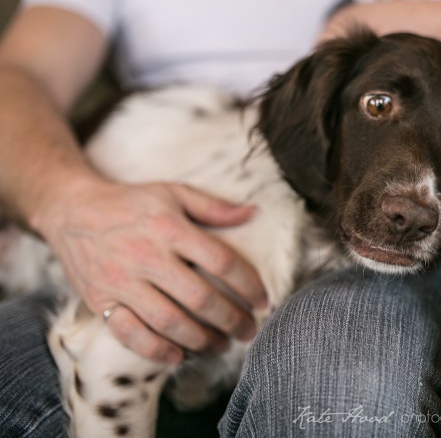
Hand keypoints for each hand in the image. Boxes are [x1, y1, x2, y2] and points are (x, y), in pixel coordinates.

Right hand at [35, 179, 267, 363]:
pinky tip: (179, 355)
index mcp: (170, 228)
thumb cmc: (131, 202)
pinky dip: (156, 349)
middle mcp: (147, 256)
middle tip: (249, 331)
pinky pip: (130, 333)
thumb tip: (252, 213)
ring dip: (201, 339)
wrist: (70, 209)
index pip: (221, 261)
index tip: (263, 300)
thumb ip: (213, 206)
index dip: (248, 284)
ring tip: (222, 345)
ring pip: (169, 321)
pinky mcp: (100, 299)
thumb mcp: (173, 193)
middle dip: (231, 320)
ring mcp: (122, 281)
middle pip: (200, 298)